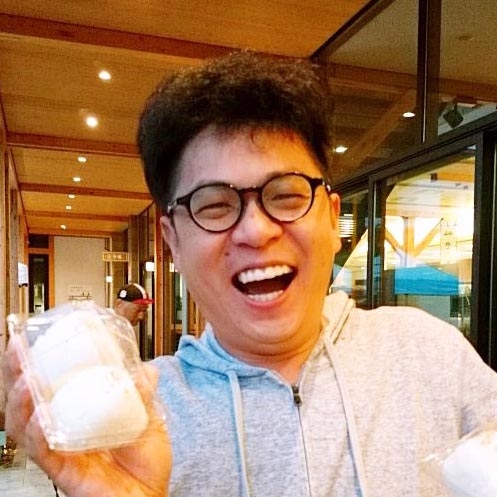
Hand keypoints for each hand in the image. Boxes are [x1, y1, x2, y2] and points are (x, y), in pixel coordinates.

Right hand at [4, 335, 171, 496]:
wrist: (153, 494)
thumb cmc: (147, 461)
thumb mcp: (149, 419)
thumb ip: (144, 394)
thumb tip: (146, 369)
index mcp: (80, 415)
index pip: (50, 388)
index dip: (36, 366)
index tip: (32, 340)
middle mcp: (64, 431)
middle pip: (28, 403)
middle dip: (17, 376)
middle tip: (16, 352)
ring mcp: (62, 451)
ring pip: (26, 428)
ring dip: (21, 403)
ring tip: (25, 381)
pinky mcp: (64, 473)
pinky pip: (44, 454)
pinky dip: (39, 435)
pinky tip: (40, 418)